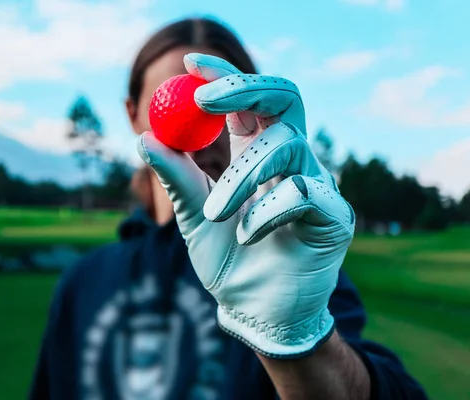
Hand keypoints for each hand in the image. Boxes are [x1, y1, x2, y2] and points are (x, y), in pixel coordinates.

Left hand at [137, 53, 354, 358]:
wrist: (255, 310)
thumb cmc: (228, 260)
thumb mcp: (191, 215)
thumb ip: (175, 178)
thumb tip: (143, 138)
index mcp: (258, 154)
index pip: (249, 100)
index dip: (224, 75)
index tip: (190, 64)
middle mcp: (291, 161)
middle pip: (283, 98)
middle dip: (245, 88)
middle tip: (204, 99)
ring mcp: (317, 184)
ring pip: (286, 147)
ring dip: (240, 175)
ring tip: (214, 214)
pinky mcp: (334, 216)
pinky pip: (303, 193)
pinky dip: (266, 212)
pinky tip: (248, 236)